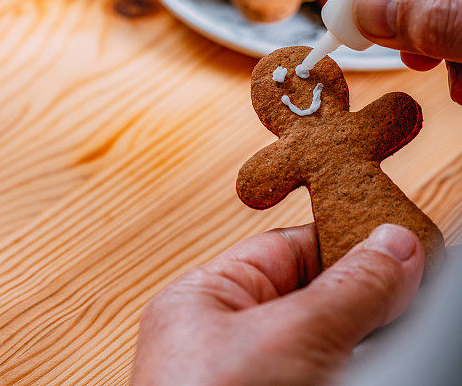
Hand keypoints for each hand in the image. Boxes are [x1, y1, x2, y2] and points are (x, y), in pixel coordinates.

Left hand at [131, 223, 423, 385]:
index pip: (287, 250)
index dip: (345, 242)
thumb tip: (395, 246)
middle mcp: (223, 345)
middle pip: (312, 301)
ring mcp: (251, 384)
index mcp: (204, 301)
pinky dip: (351, 373)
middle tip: (410, 303)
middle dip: (362, 304)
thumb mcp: (290, 339)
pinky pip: (324, 377)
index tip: (401, 247)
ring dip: (362, 347)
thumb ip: (346, 289)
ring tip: (393, 344)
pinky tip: (375, 371)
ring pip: (325, 349)